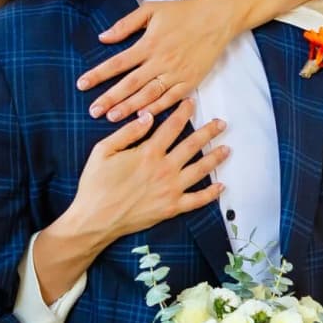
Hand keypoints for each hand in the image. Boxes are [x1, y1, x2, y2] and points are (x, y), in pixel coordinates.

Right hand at [64, 100, 228, 243]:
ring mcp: (171, 190)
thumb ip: (128, 132)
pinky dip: (211, 193)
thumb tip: (148, 116)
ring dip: (215, 158)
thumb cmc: (95, 184)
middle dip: (208, 132)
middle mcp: (164, 169)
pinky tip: (221, 186)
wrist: (95, 219)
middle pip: (192, 145)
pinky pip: (197, 200)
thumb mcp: (103, 150)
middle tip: (221, 123)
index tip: (192, 103)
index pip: (172, 127)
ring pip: (200, 170)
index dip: (184, 112)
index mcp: (148, 152)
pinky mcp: (171, 208)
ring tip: (227, 149)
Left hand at [78, 0, 238, 121]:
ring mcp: (176, 73)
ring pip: (148, 95)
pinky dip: (157, 109)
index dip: (98, 74)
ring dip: (129, 107)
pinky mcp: (190, 82)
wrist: (217, 19)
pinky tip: (143, 118)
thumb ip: (125, 24)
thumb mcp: (151, 10)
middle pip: (130, 84)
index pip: (117, 62)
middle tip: (93, 111)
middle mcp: (161, 61)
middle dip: (110, 98)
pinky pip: (171, 99)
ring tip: (111, 118)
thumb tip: (103, 38)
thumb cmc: (183, 13)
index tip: (82, 84)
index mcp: (149, 43)